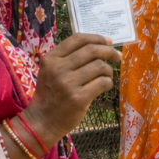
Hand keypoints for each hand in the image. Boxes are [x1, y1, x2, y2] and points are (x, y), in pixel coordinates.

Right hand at [23, 33, 119, 147]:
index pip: (78, 39)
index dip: (96, 38)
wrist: (42, 121)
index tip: (108, 41)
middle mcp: (58, 68)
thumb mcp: (50, 71)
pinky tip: (105, 85)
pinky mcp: (78, 98)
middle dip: (109, 51)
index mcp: (51, 59)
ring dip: (108, 70)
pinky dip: (108, 82)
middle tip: (117, 56)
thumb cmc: (50, 94)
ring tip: (107, 75)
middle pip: (92, 50)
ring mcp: (68, 83)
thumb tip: (100, 45)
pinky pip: (102, 83)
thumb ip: (68, 58)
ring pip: (99, 66)